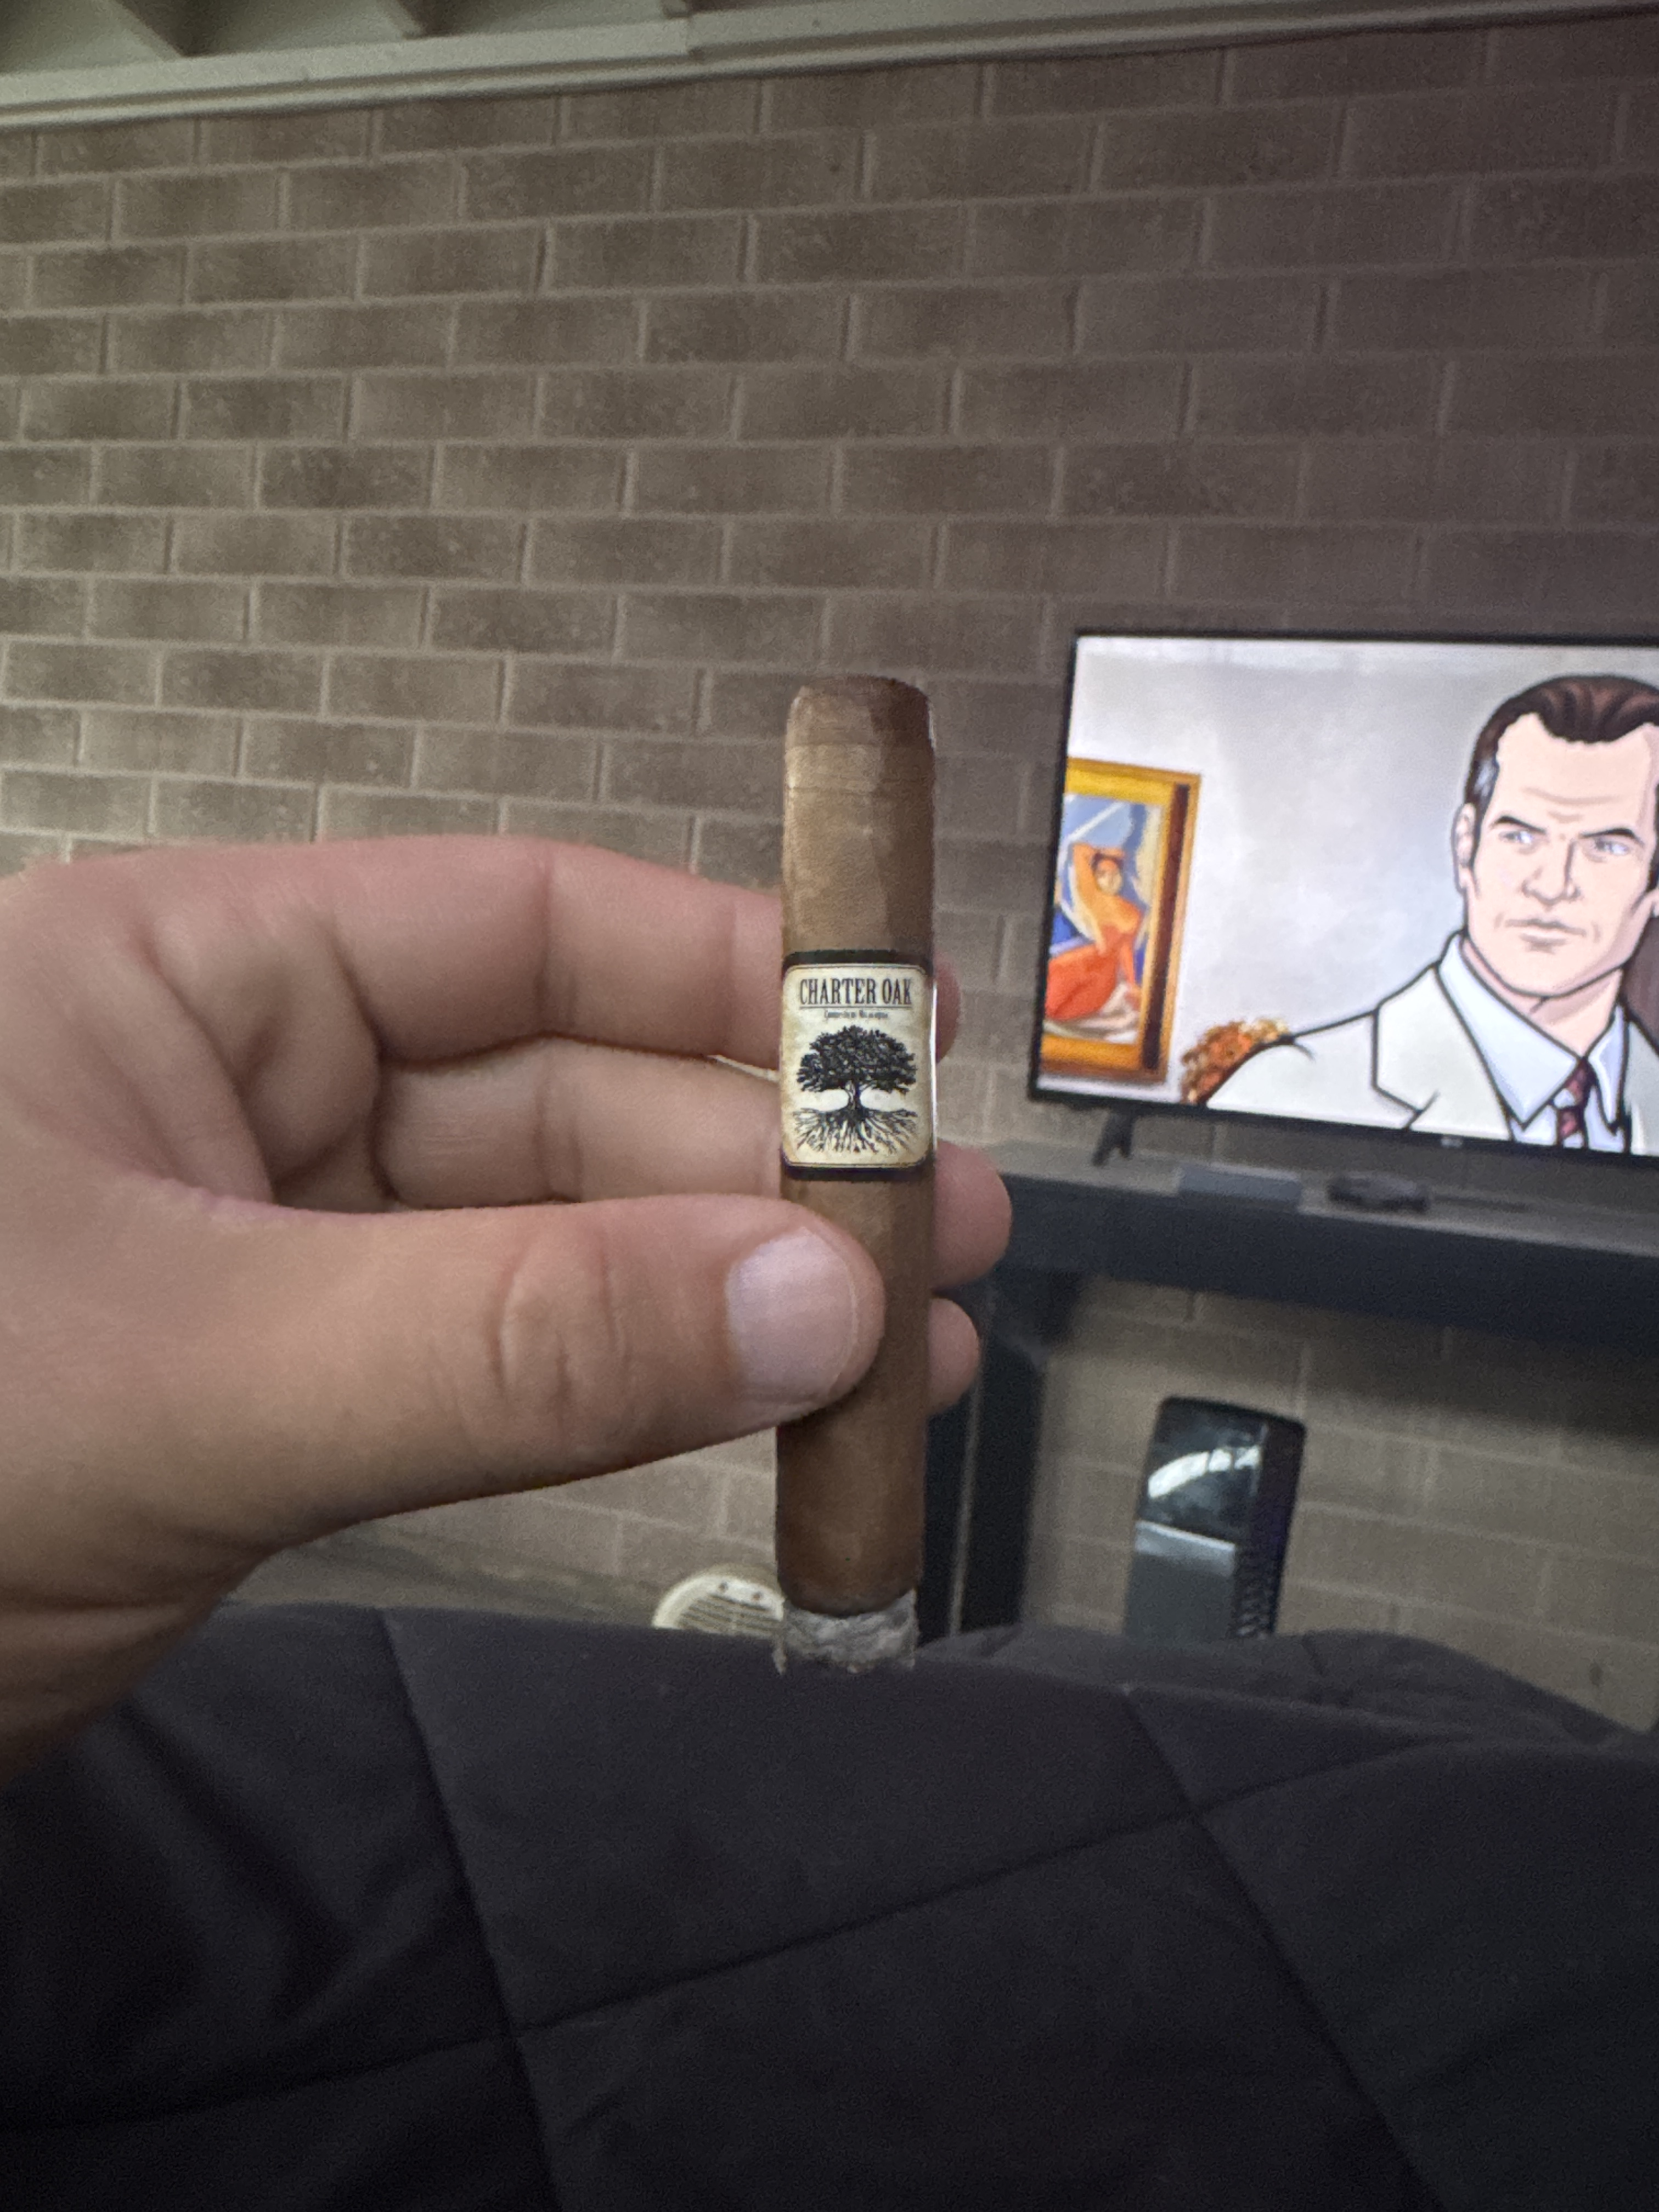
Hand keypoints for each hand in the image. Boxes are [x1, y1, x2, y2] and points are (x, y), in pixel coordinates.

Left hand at [0, 837, 1008, 1778]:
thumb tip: (814, 1297)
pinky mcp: (290, 1391)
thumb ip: (512, 1338)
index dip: (727, 976)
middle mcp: (248, 1088)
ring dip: (727, 1298)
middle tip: (946, 1244)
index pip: (516, 926)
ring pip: (552, 1242)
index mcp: (190, 977)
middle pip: (564, 1092)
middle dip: (760, 1172)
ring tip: (910, 1358)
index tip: (899, 1049)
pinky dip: (635, 1391)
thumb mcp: (197, 1370)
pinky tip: (769, 1413)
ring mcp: (278, 1247)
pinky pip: (504, 1362)